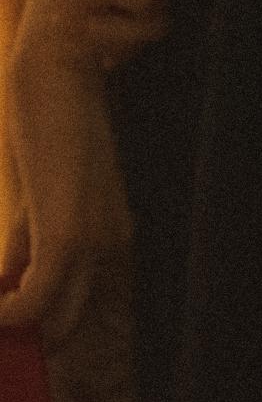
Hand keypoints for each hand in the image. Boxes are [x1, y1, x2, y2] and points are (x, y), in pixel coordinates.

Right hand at [0, 12, 134, 357]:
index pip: (77, 307)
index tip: (4, 325)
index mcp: (109, 230)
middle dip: (23, 334)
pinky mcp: (67, 231)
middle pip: (65, 321)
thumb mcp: (39, 191)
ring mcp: (93, 237)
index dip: (35, 326)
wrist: (60, 67)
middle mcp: (110, 239)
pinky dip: (5, 314)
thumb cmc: (48, 123)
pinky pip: (35, 300)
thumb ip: (28, 238)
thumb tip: (9, 281)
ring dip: (10, 326)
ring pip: (51, 319)